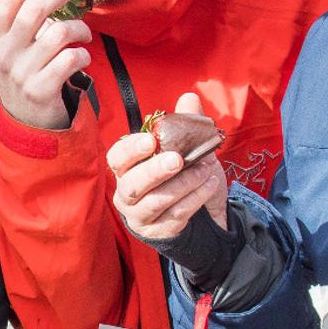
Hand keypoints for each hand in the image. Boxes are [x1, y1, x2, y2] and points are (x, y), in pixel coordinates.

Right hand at [0, 0, 93, 130]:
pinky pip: (70, 59)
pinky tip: (82, 58)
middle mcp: (5, 53)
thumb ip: (23, 20)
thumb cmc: (24, 73)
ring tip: (85, 35)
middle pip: (35, 9)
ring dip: (80, 28)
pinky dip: (83, 55)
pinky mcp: (41, 89)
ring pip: (59, 33)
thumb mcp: (11, 47)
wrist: (24, 120)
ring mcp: (21, 72)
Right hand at [106, 91, 227, 243]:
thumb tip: (189, 97)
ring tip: (206, 170)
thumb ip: (185, 123)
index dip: (130, 150)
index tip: (150, 141)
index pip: (116, 158)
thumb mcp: (187, 148)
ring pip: (155, 201)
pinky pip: (175, 215)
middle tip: (177, 160)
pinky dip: (195, 198)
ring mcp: (140, 215)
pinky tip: (210, 184)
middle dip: (154, 171)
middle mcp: (127, 193)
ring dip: (183, 184)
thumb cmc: (184, 175)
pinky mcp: (158, 231)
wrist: (202, 213)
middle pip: (132, 184)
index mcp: (127, 168)